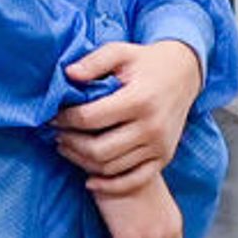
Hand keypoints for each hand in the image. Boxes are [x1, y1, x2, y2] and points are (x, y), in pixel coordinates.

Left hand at [56, 39, 205, 185]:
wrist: (184, 74)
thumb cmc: (146, 62)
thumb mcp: (120, 51)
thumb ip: (93, 62)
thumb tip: (68, 75)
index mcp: (139, 100)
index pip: (90, 118)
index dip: (65, 119)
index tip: (53, 117)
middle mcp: (152, 126)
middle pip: (98, 149)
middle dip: (70, 143)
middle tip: (57, 135)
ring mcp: (160, 146)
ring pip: (111, 167)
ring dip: (82, 162)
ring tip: (67, 148)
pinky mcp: (164, 157)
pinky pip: (134, 181)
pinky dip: (110, 186)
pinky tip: (90, 180)